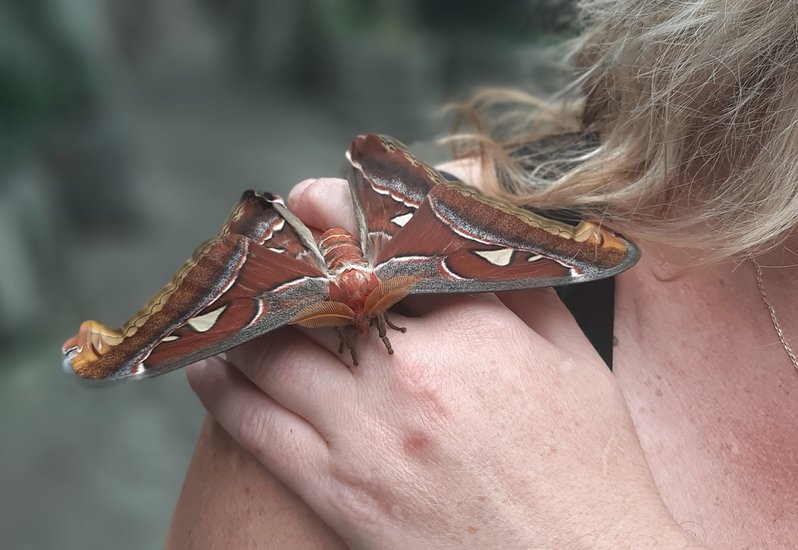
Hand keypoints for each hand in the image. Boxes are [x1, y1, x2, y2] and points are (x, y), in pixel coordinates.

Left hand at [187, 178, 693, 548]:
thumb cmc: (592, 475)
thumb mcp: (580, 366)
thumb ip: (529, 290)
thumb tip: (483, 233)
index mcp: (480, 333)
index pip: (392, 248)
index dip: (341, 216)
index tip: (313, 200)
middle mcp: (414, 374)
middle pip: (320, 292)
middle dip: (283, 259)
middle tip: (257, 241)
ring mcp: (370, 435)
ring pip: (276, 352)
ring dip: (245, 317)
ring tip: (230, 299)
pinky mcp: (341, 494)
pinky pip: (258, 430)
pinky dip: (223, 390)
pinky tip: (206, 367)